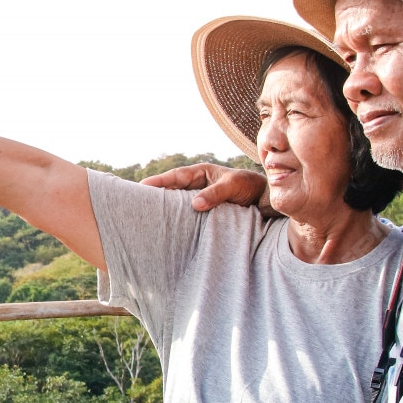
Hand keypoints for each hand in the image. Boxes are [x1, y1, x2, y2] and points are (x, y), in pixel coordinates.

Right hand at [142, 163, 266, 212]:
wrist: (266, 200)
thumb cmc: (250, 187)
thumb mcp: (233, 186)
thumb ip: (215, 194)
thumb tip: (195, 204)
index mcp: (201, 172)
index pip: (175, 176)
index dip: (159, 181)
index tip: (142, 186)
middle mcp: (198, 184)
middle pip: (172, 189)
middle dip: (156, 195)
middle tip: (136, 203)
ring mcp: (200, 198)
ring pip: (178, 203)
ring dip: (166, 209)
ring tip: (148, 218)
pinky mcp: (205, 212)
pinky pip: (188, 215)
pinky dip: (178, 219)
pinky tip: (170, 229)